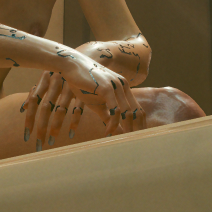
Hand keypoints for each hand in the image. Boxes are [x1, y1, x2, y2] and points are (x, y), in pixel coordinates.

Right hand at [21, 56, 139, 148]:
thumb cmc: (83, 84)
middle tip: (134, 144)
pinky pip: (115, 109)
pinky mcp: (107, 88)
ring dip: (125, 128)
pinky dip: (113, 123)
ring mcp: (116, 86)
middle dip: (136, 129)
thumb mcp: (97, 103)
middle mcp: (123, 86)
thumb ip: (108, 115)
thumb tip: (116, 130)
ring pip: (127, 112)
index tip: (138, 138)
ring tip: (122, 141)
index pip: (138, 109)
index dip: (140, 125)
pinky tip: (108, 132)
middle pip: (136, 112)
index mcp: (124, 88)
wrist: (71, 67)